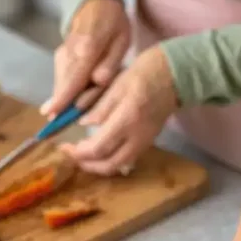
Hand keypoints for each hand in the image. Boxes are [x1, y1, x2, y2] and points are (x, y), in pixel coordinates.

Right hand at [42, 0, 130, 118]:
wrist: (95, 4)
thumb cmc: (112, 24)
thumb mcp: (121, 40)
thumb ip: (111, 63)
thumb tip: (99, 81)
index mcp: (87, 48)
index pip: (74, 77)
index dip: (63, 97)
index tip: (52, 113)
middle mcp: (70, 52)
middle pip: (63, 84)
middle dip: (58, 105)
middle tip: (53, 127)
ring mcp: (62, 54)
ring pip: (60, 82)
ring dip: (61, 100)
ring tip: (58, 118)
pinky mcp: (60, 57)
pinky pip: (61, 78)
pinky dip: (63, 91)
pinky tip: (67, 103)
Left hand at [60, 46, 178, 175]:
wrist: (174, 76)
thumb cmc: (143, 74)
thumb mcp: (116, 85)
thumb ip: (99, 108)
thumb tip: (82, 125)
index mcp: (126, 120)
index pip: (98, 148)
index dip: (78, 153)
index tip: (65, 146)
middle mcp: (136, 137)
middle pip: (108, 165)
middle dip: (87, 165)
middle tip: (72, 155)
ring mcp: (144, 143)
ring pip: (118, 166)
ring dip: (98, 166)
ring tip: (84, 157)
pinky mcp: (147, 143)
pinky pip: (126, 160)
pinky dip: (111, 161)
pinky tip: (101, 152)